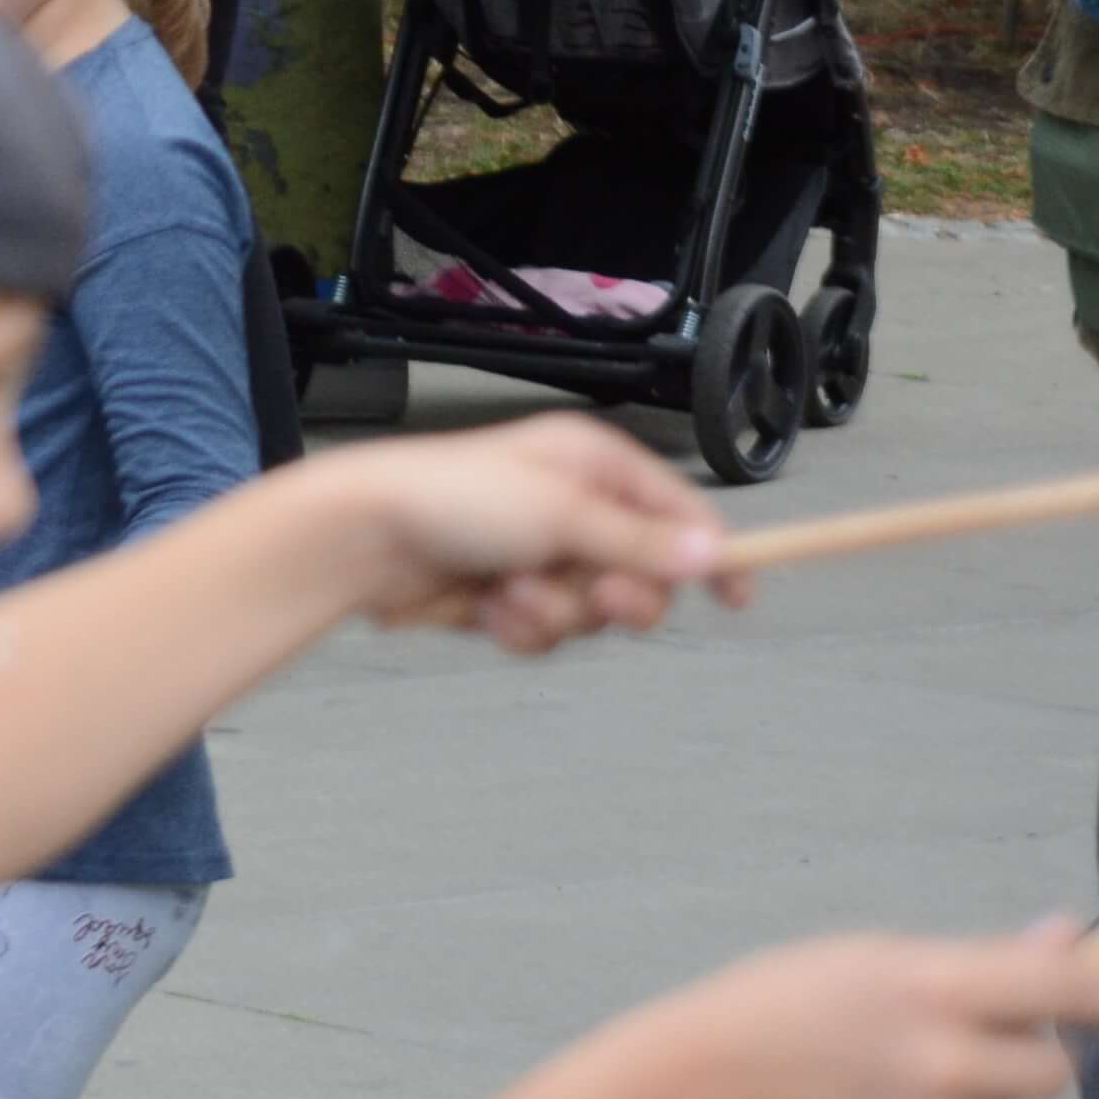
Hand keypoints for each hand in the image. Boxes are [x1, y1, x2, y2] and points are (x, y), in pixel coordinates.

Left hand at [323, 412, 730, 650]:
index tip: (736, 597)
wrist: (362, 537)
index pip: (678, 511)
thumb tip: (714, 553)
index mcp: (592, 466)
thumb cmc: (449, 497)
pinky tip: (485, 608)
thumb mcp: (559, 512)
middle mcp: (571, 507)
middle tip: (597, 593)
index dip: (710, 553)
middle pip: (643, 576)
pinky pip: (546, 632)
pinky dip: (520, 628)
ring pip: (592, 613)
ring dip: (554, 611)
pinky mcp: (506, 595)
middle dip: (618, 596)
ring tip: (508, 589)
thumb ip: (638, 540)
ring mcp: (537, 554)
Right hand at [639, 926, 1098, 1098]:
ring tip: (870, 1089)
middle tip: (961, 1046)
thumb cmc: (767, 1012)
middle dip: (1022, 1061)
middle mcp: (942, 1066)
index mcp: (930, 990)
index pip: (1068, 992)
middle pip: (1050, 1075)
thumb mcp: (862, 962)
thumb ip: (975, 963)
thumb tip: (1067, 939)